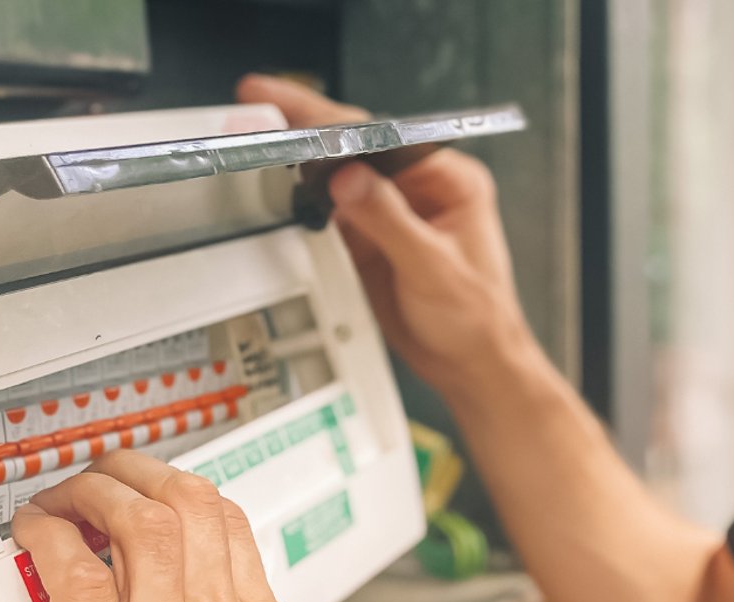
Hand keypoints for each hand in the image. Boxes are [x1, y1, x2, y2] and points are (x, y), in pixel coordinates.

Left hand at [11, 450, 330, 601]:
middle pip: (188, 506)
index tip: (155, 492)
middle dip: (137, 473)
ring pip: (137, 525)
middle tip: (102, 477)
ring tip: (65, 498)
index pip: (230, 527)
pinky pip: (77, 584)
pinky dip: (50, 544)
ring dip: (92, 493)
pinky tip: (35, 537)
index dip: (184, 492)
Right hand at [236, 75, 541, 396]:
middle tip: (259, 104)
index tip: (299, 111)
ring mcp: (390, 212)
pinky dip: (301, 202)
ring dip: (298, 162)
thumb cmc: (477, 319)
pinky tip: (275, 189)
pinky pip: (328, 211)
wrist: (469, 365)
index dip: (336, 122)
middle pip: (354, 148)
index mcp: (449, 180)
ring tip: (256, 142)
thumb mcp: (433, 268)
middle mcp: (419, 188)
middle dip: (305, 128)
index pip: (385, 139)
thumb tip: (349, 178)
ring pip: (336, 176)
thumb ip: (389, 221)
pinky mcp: (368, 238)